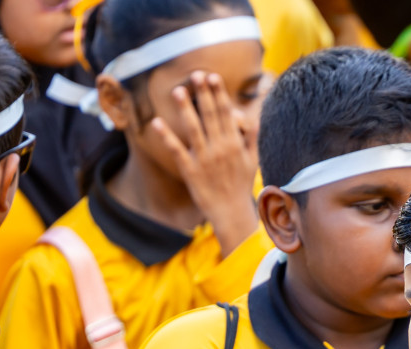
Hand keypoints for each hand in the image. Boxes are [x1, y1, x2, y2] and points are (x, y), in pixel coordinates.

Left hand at [148, 72, 259, 255]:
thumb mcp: (252, 161)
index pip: (225, 113)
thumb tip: (255, 117)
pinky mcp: (191, 171)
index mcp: (234, 144)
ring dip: (185, 109)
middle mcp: (220, 148)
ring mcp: (204, 159)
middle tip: (195, 74)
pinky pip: (177, 150)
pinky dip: (167, 136)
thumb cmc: (241, 187)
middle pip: (210, 116)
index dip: (218, 94)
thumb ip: (252, 137)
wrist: (232, 213)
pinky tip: (156, 122)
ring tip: (178, 91)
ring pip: (194, 129)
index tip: (212, 77)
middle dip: (203, 94)